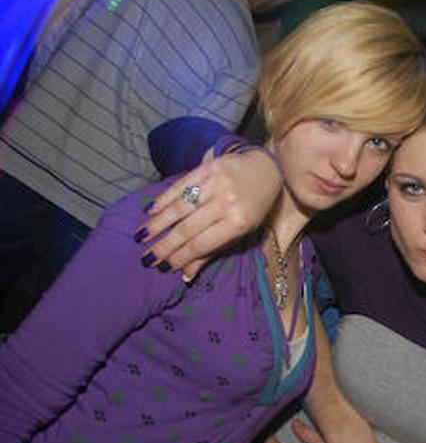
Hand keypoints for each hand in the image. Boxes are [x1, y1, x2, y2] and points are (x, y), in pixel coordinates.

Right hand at [140, 147, 281, 277]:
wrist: (267, 168)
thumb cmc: (255, 205)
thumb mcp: (242, 231)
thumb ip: (213, 251)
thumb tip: (185, 275)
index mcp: (239, 223)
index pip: (201, 244)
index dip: (180, 256)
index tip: (163, 266)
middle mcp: (227, 203)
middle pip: (188, 228)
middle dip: (165, 245)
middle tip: (146, 258)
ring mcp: (217, 183)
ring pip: (180, 207)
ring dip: (158, 224)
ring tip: (141, 237)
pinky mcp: (209, 167)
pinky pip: (181, 185)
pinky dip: (164, 199)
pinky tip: (150, 211)